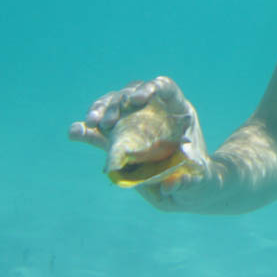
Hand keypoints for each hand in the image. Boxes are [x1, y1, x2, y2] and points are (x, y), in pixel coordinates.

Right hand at [69, 77, 213, 210]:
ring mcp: (136, 122)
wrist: (191, 189)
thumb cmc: (200, 179)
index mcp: (179, 111)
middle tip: (108, 121)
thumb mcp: (201, 181)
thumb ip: (191, 181)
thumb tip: (173, 185)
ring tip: (89, 123)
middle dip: (118, 103)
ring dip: (100, 111)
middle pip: (134, 93)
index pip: (165, 88)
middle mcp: (155, 110)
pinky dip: (87, 130)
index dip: (151, 87)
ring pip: (114, 106)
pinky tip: (75, 132)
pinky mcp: (120, 138)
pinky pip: (101, 131)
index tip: (138, 100)